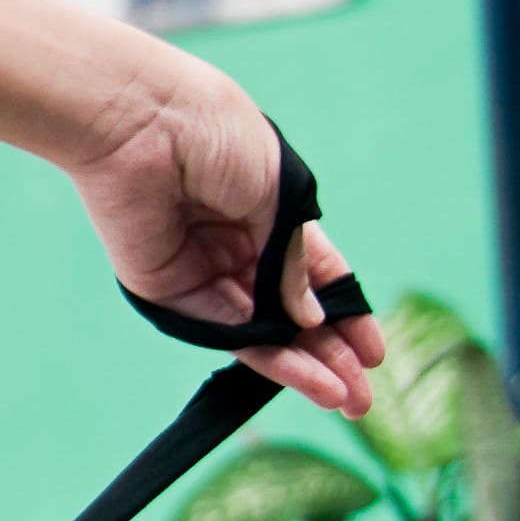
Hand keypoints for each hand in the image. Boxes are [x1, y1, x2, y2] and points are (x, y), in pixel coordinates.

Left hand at [69, 66, 384, 418]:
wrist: (145, 120)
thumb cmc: (215, 134)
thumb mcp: (279, 195)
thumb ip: (293, 262)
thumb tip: (312, 318)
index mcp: (267, 209)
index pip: (314, 274)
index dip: (346, 312)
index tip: (374, 351)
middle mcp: (236, 244)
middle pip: (289, 313)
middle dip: (330, 353)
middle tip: (363, 396)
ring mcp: (202, 269)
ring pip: (261, 331)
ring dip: (304, 366)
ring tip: (347, 400)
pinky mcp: (167, 288)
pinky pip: (224, 331)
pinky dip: (268, 356)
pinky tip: (307, 373)